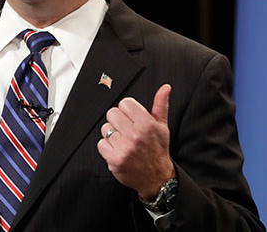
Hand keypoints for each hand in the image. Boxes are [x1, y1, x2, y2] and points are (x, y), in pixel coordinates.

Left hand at [97, 84, 175, 200]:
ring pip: (105, 128)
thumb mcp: (162, 127)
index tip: (132, 118)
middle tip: (127, 130)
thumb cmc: (158, 149)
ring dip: (112, 134)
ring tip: (124, 141)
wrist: (157, 178)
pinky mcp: (115, 159)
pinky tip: (118, 150)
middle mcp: (135, 135)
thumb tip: (165, 88)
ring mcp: (124, 148)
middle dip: (118, 121)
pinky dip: (107, 147)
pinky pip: (101, 143)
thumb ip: (161, 105)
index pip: (124, 103)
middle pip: (112, 113)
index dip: (127, 110)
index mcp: (146, 124)